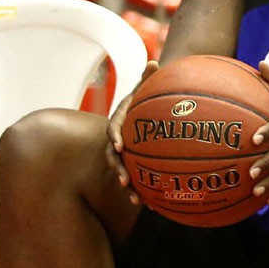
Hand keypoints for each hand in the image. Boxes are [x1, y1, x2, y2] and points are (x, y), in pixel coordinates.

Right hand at [105, 60, 158, 203]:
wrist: (146, 110)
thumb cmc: (148, 98)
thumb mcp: (146, 88)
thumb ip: (149, 78)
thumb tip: (155, 61)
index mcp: (118, 122)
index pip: (113, 130)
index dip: (115, 137)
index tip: (119, 145)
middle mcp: (118, 140)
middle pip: (114, 158)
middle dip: (119, 170)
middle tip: (126, 182)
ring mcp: (125, 154)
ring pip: (124, 172)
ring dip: (131, 187)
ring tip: (139, 201)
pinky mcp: (135, 164)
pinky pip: (138, 178)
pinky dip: (145, 191)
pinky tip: (155, 206)